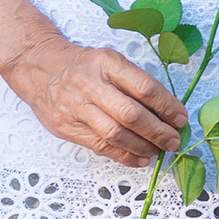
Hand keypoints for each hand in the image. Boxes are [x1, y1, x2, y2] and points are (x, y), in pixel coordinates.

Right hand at [8, 28, 189, 168]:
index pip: (144, 87)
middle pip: (131, 114)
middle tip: (173, 141)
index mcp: (107, 63)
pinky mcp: (65, 126)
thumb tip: (167, 111)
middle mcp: (91, 84)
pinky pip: (100, 146)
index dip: (167, 106)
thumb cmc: (81, 64)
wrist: (38, 65)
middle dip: (157, 132)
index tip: (181, 119)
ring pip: (115, 134)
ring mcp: (76, 107)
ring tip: (158, 151)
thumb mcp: (109, 60)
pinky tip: (139, 158)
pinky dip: (124, 156)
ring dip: (142, 147)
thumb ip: (134, 83)